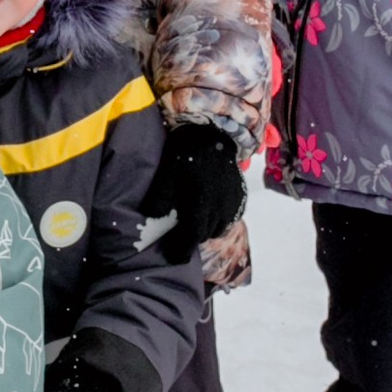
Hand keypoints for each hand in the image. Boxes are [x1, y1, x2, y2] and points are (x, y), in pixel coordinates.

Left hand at [150, 115, 246, 258]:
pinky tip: (208, 211)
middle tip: (178, 235)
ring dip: (204, 229)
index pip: (191, 238)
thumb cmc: (186, 154)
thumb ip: (160, 198)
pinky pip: (229, 219)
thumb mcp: (167, 174)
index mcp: (201, 205)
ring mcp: (232, 204)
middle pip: (203, 235)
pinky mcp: (240, 198)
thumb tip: (152, 218)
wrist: (213, 135)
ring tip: (192, 222)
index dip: (181, 251)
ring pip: (217, 229)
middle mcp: (220, 209)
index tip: (173, 257)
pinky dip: (217, 220)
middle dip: (190, 238)